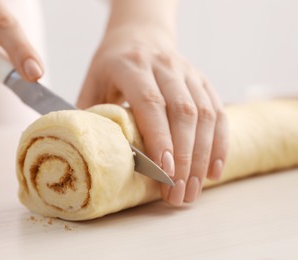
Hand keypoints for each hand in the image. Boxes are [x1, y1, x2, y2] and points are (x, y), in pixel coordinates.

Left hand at [77, 25, 228, 205]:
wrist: (139, 35)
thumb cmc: (111, 65)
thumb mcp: (93, 84)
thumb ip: (92, 116)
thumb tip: (90, 156)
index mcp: (131, 65)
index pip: (150, 102)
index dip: (159, 137)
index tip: (164, 171)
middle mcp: (164, 66)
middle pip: (183, 112)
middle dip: (184, 157)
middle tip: (177, 194)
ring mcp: (187, 72)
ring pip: (204, 114)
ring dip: (202, 157)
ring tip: (192, 191)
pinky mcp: (202, 81)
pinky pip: (218, 112)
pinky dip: (218, 144)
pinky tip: (212, 171)